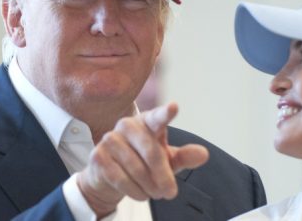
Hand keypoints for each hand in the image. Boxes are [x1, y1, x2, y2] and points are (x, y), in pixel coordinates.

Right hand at [76, 103, 208, 216]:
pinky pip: (120, 178)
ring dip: (149, 186)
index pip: (158, 117)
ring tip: (155, 193)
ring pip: (136, 168)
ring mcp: (110, 139)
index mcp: (147, 121)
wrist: (110, 177)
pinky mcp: (98, 156)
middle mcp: (127, 125)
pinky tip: (140, 194)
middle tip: (171, 192)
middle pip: (151, 151)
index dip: (165, 113)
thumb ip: (185, 156)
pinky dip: (134, 191)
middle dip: (163, 175)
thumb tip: (203, 154)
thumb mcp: (168, 160)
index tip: (174, 107)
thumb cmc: (144, 162)